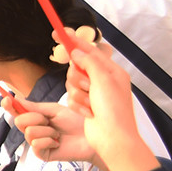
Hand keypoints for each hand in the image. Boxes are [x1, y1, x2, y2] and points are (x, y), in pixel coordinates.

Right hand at [9, 97, 95, 163]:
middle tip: (49, 120)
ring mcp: (36, 143)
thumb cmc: (76, 122)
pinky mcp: (42, 154)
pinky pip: (36, 145)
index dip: (9, 105)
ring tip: (58, 134)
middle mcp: (33, 130)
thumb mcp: (54, 110)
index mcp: (35, 118)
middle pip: (19, 121)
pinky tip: (58, 143)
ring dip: (47, 131)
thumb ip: (34, 107)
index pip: (15, 111)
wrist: (90, 138)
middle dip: (35, 118)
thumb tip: (15, 99)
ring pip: (29, 133)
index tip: (6, 100)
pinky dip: (49, 141)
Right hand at [62, 36, 159, 170]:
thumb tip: (77, 51)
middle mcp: (103, 81)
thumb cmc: (113, 110)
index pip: (89, 50)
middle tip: (88, 87)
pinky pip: (71, 97)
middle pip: (76, 67)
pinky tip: (88, 113)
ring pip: (71, 83)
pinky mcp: (85, 105)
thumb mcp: (104, 80)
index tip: (58, 32)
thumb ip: (89, 62)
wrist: (113, 138)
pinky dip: (77, 105)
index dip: (73, 40)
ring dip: (78, 94)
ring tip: (90, 104)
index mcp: (112, 71)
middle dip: (78, 78)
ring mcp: (94, 94)